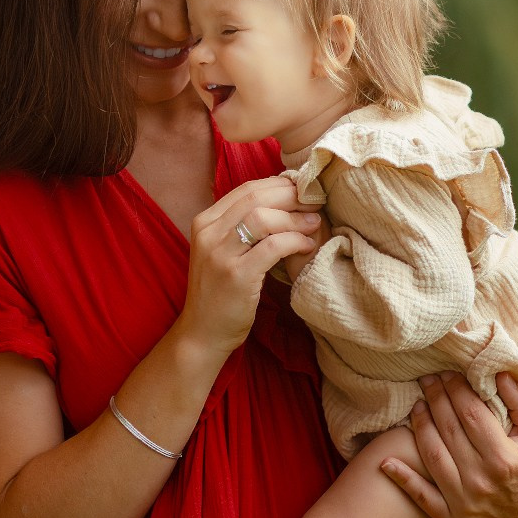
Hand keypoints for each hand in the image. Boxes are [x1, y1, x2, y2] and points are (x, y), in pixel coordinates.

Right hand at [177, 177, 321, 356]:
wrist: (203, 332)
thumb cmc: (221, 290)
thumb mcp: (223, 250)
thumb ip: (243, 226)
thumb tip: (284, 198)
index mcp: (205, 222)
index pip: (247, 189)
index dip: (280, 185)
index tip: (303, 191)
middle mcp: (208, 233)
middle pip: (256, 198)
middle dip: (292, 197)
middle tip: (315, 203)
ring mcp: (220, 254)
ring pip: (264, 218)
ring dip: (296, 218)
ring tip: (315, 224)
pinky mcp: (236, 276)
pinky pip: (273, 246)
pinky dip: (295, 241)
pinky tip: (306, 245)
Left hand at [379, 372, 517, 517]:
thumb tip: (500, 373)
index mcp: (504, 460)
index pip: (471, 415)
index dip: (456, 390)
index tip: (449, 373)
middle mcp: (482, 482)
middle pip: (449, 431)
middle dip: (436, 400)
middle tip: (428, 380)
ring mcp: (464, 503)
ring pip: (432, 456)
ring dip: (420, 427)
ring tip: (417, 405)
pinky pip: (422, 497)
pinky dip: (402, 479)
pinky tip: (385, 461)